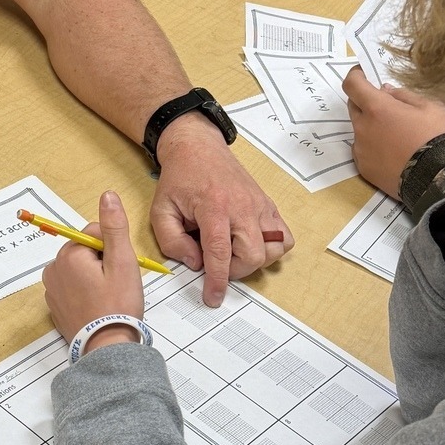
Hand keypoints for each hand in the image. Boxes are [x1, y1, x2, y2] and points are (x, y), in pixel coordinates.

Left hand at [42, 190, 144, 352]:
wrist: (106, 348)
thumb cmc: (117, 306)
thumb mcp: (122, 261)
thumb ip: (114, 226)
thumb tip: (107, 195)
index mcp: (69, 254)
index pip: (94, 234)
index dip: (112, 249)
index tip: (119, 270)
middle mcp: (54, 269)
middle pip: (85, 251)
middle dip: (102, 263)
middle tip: (115, 285)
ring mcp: (51, 289)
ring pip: (79, 270)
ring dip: (94, 278)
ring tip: (107, 298)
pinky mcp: (54, 307)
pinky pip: (72, 289)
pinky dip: (84, 294)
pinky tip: (97, 307)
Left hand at [151, 112, 292, 306]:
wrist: (198, 147)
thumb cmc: (180, 178)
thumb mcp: (160, 211)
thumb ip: (172, 242)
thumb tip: (195, 263)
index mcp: (214, 207)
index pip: (220, 253)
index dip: (218, 280)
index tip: (213, 297)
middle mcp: (242, 207)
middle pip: (254, 255)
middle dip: (235, 270)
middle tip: (217, 263)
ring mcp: (259, 206)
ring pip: (274, 249)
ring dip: (254, 260)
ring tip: (233, 252)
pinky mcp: (268, 205)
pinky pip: (283, 236)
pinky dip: (272, 247)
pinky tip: (250, 243)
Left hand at [343, 66, 444, 197]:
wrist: (436, 178)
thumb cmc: (436, 137)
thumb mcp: (429, 106)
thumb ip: (403, 95)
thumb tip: (385, 91)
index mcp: (377, 108)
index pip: (352, 85)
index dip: (354, 76)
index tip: (361, 74)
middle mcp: (362, 128)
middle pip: (353, 106)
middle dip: (366, 102)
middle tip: (387, 108)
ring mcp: (360, 149)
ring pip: (359, 130)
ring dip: (371, 126)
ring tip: (395, 136)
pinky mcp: (362, 168)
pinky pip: (362, 150)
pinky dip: (372, 146)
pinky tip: (391, 153)